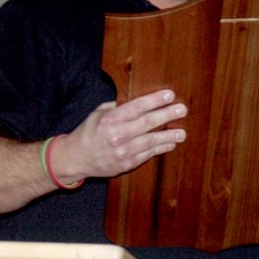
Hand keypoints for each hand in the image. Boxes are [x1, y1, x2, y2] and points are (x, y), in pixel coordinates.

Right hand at [51, 89, 186, 183]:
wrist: (76, 158)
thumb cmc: (89, 132)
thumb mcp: (98, 114)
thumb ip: (118, 107)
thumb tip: (139, 99)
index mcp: (110, 120)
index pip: (137, 107)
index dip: (155, 100)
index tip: (170, 95)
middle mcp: (118, 135)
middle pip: (147, 123)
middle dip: (167, 115)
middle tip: (182, 109)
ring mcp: (123, 151)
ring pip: (151, 142)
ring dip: (168, 136)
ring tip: (182, 132)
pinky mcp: (127, 164)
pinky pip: (147, 154)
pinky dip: (160, 149)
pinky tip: (170, 143)